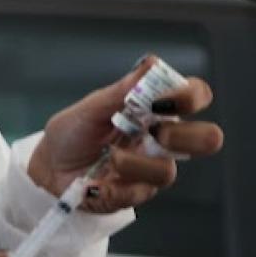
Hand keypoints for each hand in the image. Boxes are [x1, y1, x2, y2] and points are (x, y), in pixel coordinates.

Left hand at [26, 55, 224, 212]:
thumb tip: (152, 62)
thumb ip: (122, 90)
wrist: (48, 167)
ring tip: (109, 157)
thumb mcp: (91, 108)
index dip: (191, 96)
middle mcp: (162, 140)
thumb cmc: (72, 133)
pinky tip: (94, 182)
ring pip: (168, 172)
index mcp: (155, 111)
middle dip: (184, 136)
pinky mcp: (135, 194)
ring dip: (134, 163)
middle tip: (154, 132)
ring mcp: (151, 169)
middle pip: (207, 139)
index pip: (195, 97)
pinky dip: (112, 187)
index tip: (161, 100)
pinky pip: (137, 194)